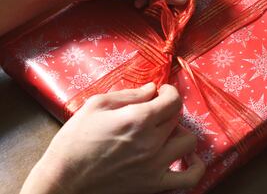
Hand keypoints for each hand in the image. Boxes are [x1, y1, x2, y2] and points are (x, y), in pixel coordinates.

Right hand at [20, 83, 204, 193]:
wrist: (64, 180)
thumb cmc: (74, 141)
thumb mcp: (96, 106)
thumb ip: (129, 95)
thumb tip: (153, 89)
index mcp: (137, 119)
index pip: (173, 100)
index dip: (170, 92)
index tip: (162, 93)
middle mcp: (152, 141)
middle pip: (177, 117)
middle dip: (168, 109)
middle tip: (155, 112)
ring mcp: (156, 165)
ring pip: (188, 141)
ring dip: (180, 132)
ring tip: (166, 133)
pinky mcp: (155, 185)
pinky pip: (190, 177)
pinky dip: (195, 166)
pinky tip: (187, 158)